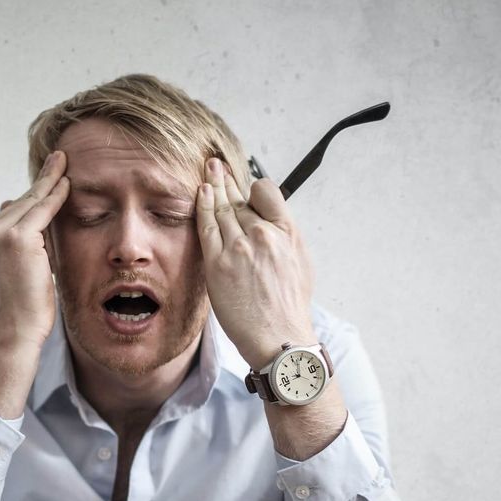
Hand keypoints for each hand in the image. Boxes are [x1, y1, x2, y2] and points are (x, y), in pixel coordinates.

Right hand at [0, 150, 69, 349]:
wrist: (16, 331)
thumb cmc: (21, 306)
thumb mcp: (15, 267)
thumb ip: (19, 239)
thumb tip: (14, 207)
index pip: (11, 211)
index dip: (30, 195)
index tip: (45, 177)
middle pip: (20, 203)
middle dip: (41, 184)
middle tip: (58, 159)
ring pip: (30, 204)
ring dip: (50, 183)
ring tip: (62, 162)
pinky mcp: (17, 239)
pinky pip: (42, 211)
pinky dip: (56, 196)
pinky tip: (67, 183)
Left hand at [195, 158, 316, 368]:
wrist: (279, 336)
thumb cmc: (290, 306)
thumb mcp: (300, 263)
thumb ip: (284, 237)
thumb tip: (271, 222)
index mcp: (286, 233)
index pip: (266, 193)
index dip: (254, 189)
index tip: (246, 188)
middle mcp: (262, 234)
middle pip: (239, 199)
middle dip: (226, 180)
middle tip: (216, 164)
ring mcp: (238, 248)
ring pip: (222, 208)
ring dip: (212, 187)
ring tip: (207, 171)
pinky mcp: (218, 263)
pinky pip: (207, 227)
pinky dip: (202, 206)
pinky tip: (200, 192)